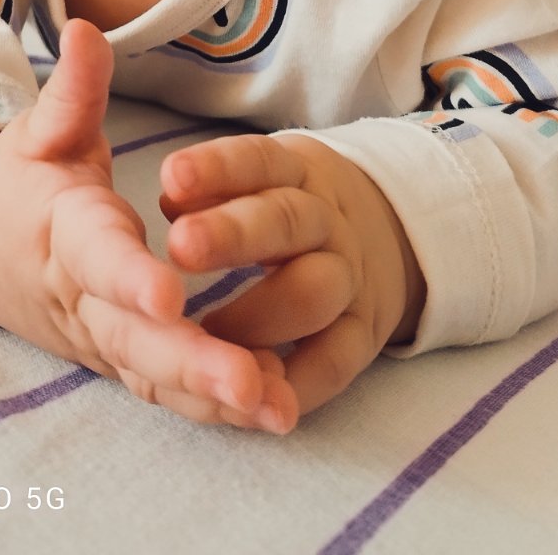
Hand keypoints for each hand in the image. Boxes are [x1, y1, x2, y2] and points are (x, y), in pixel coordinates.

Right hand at [0, 17, 296, 432]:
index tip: (171, 296)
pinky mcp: (118, 357)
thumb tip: (85, 27)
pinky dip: (210, 406)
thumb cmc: (24, 179)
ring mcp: (99, 336)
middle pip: (133, 338)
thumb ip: (73, 89)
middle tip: (251, 383)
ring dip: (212, 396)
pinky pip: (164, 389)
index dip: (129, 277)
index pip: (96, 257)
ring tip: (278, 408)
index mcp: (64, 231)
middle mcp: (81, 296)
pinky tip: (270, 410)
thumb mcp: (42, 128)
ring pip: (154, 375)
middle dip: (192, 362)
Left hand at [159, 132, 425, 422]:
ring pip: (313, 292)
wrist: (387, 236)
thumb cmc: (289, 210)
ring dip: (257, 316)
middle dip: (231, 234)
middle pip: (285, 221)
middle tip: (179, 247)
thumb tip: (170, 196)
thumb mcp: (263, 179)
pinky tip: (252, 397)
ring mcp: (349, 279)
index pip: (258, 161)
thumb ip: (217, 187)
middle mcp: (326, 222)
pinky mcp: (362, 335)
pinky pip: (334, 362)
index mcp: (296, 174)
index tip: (171, 177)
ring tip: (204, 336)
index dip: (216, 169)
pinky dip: (294, 384)